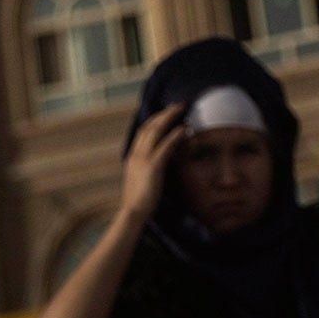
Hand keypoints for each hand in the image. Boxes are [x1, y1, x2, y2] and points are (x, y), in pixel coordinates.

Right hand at [119, 104, 186, 220]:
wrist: (133, 212)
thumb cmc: (143, 198)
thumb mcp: (146, 177)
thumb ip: (153, 164)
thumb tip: (167, 154)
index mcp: (133, 156)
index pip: (143, 131)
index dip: (156, 119)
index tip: (168, 112)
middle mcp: (136, 154)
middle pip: (149, 126)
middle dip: (164, 113)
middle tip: (179, 105)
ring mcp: (142, 159)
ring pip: (155, 131)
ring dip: (170, 117)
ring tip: (183, 109)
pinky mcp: (152, 166)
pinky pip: (165, 145)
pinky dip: (176, 134)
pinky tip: (185, 128)